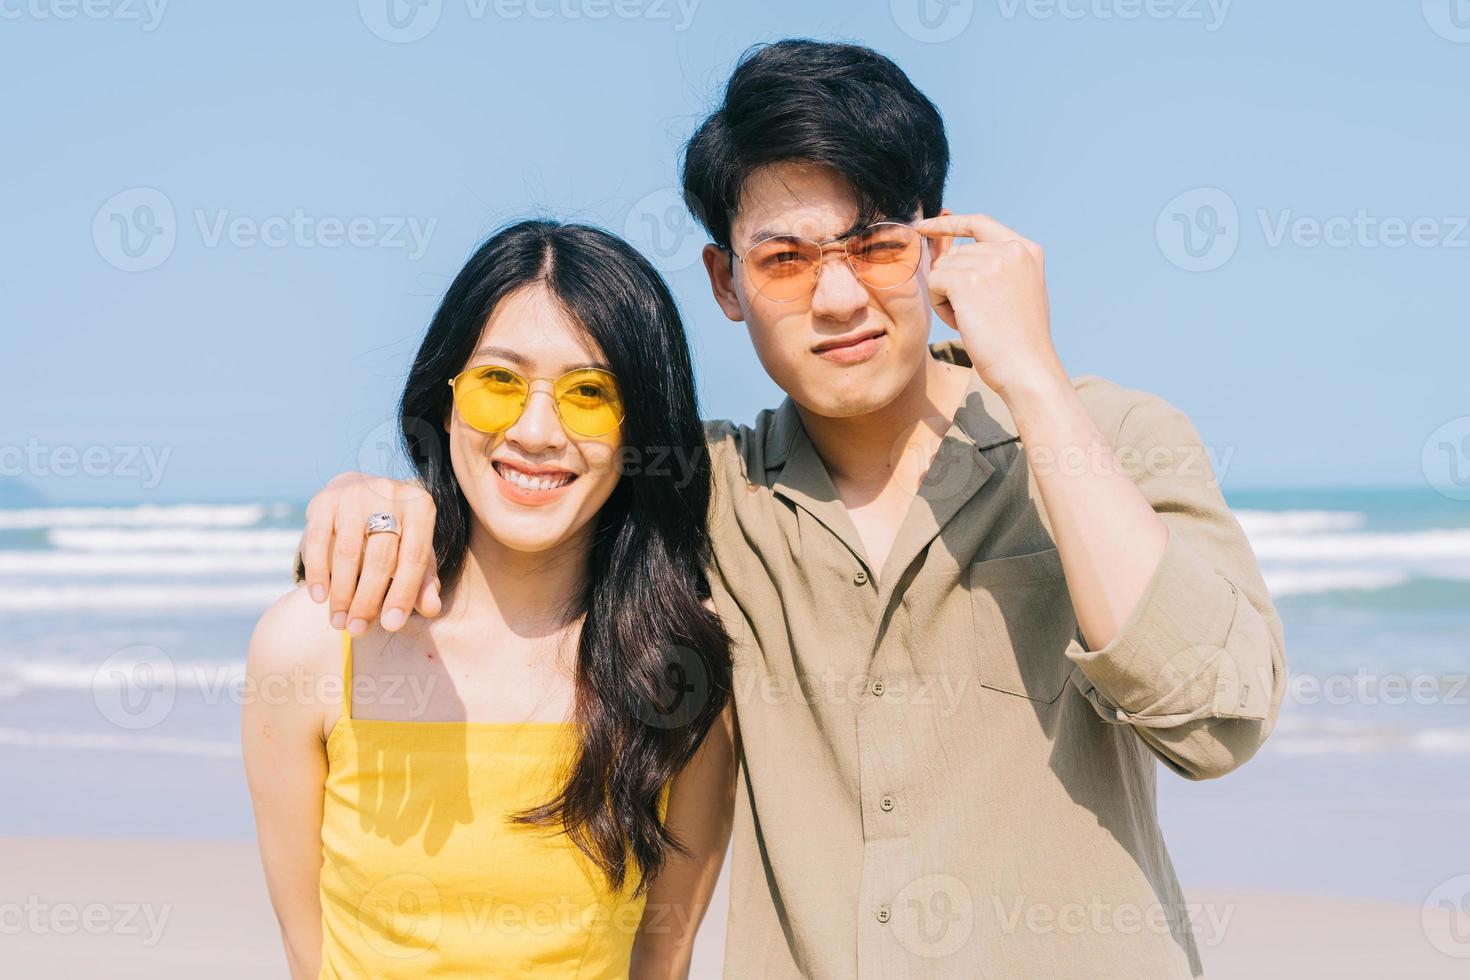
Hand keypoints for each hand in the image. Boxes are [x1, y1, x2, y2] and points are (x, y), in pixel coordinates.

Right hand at [298, 472, 440, 634]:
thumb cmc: (395, 534)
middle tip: (358, 630)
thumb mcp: (414, 553)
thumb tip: (432, 609)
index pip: (414, 558)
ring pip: (348, 552)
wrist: (360, 494)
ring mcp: (355, 494)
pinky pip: (318, 541)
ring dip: (342, 593)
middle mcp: (390, 494)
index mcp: (421, 507)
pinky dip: (319, 573)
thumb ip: (424, 581)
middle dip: (368, 600)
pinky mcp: (325, 499)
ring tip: (339, 623)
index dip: (404, 594)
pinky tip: (319, 598)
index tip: (391, 626)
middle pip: (380, 558)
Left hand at [913, 213, 1065, 398]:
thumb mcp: (1014, 291)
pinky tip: (962, 323)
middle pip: (955, 254)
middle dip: (954, 284)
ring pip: (942, 270)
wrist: (1026, 368)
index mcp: (1026, 249)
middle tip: (977, 315)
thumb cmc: (1017, 341)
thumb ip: (991, 266)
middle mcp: (1011, 249)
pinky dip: (940, 307)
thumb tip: (945, 249)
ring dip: (947, 298)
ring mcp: (990, 262)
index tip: (925, 227)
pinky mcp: (967, 280)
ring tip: (974, 321)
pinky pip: (933, 283)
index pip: (979, 223)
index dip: (949, 224)